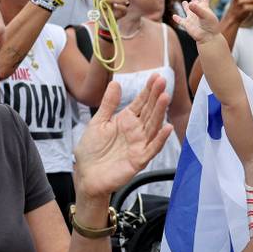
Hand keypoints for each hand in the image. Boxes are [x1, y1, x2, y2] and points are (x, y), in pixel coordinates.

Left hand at [74, 74, 172, 197]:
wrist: (85, 175)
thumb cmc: (91, 151)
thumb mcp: (98, 122)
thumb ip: (108, 104)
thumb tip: (115, 83)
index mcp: (126, 121)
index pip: (140, 102)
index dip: (148, 90)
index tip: (156, 76)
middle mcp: (136, 131)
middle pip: (149, 111)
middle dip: (156, 96)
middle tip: (163, 81)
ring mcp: (139, 145)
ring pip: (153, 126)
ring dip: (160, 112)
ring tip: (165, 97)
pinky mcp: (139, 160)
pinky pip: (152, 148)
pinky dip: (160, 139)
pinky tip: (167, 128)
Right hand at [173, 0, 219, 43]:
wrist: (208, 37)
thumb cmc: (210, 26)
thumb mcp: (205, 15)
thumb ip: (197, 9)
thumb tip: (188, 3)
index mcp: (204, 7)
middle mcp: (198, 12)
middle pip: (195, 2)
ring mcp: (192, 18)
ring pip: (187, 10)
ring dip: (185, 6)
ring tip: (184, 2)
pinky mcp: (187, 25)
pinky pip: (181, 21)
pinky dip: (177, 19)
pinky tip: (174, 16)